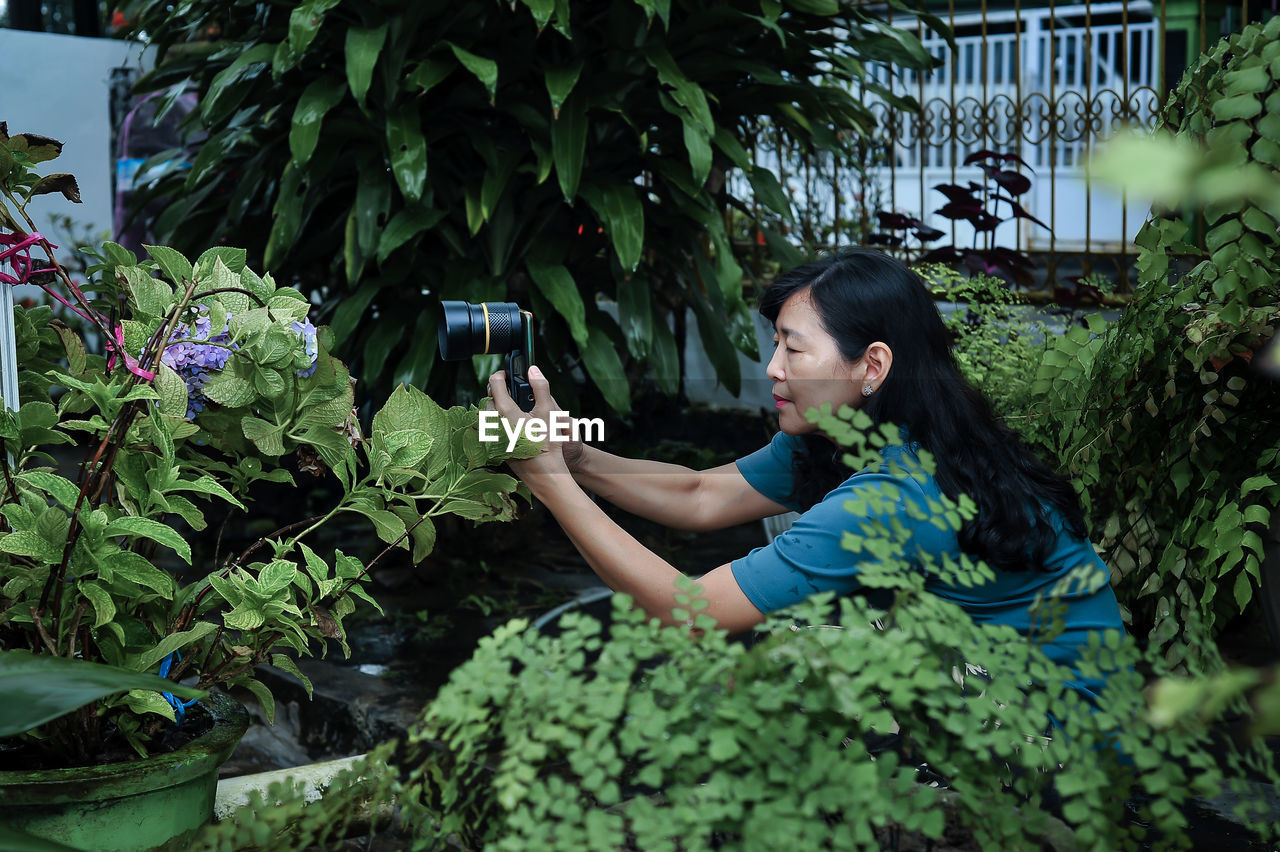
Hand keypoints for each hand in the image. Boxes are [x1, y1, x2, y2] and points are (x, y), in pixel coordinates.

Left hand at [487, 366, 575, 481]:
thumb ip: (541, 387)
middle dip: (498, 391)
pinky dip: (498, 422)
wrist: (544, 472)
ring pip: (488, 414)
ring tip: (513, 407)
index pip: (494, 383)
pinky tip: (513, 426)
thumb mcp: (548, 411)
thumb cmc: (547, 443)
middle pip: (489, 399)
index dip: (502, 374)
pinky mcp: (495, 446)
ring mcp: (493, 436)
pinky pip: (492, 428)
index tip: (507, 373)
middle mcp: (494, 422)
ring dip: (497, 407)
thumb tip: (533, 370)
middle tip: (510, 390)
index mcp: (505, 411)